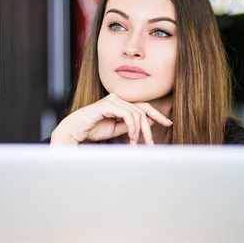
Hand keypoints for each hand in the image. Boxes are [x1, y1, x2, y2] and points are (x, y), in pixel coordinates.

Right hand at [50, 93, 171, 144]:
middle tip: (152, 143)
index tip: (168, 123)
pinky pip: (128, 114)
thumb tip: (149, 123)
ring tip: (135, 144)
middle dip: (150, 126)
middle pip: (143, 110)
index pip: (143, 107)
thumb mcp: (117, 129)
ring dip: (139, 131)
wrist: (75, 131)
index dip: (157, 114)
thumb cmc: (93, 130)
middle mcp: (118, 98)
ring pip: (137, 114)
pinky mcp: (108, 104)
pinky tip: (131, 137)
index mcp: (121, 103)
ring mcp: (113, 99)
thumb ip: (131, 125)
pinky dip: (132, 127)